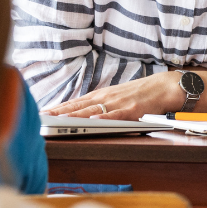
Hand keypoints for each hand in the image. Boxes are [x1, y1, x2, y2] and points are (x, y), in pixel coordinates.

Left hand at [42, 71, 183, 120]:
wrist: (163, 86)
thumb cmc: (139, 93)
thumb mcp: (115, 96)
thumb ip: (99, 103)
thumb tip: (80, 111)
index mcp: (102, 95)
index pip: (75, 102)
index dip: (59, 107)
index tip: (43, 112)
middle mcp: (107, 97)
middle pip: (79, 106)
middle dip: (60, 112)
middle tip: (43, 117)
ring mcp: (119, 103)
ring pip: (93, 110)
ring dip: (75, 115)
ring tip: (60, 119)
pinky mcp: (132, 110)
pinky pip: (116, 115)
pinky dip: (105, 117)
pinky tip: (94, 120)